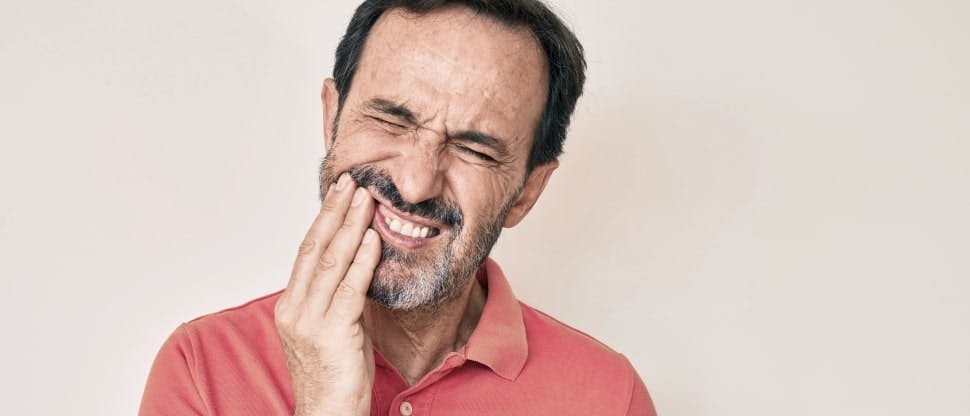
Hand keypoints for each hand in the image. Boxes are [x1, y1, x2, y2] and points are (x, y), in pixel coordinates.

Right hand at [274, 173, 380, 415]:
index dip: (324, 220)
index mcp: (292, 306)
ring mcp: (308, 322)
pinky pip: (349, 289)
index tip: (339, 193)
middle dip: (335, 212)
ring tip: (365, 199)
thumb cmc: (337, 376)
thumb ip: (342, 296)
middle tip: (351, 182)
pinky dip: (362, 261)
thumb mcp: (337, 328)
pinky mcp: (330, 334)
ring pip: (330, 263)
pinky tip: (372, 239)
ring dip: (350, 227)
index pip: (307, 252)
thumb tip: (360, 262)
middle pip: (314, 249)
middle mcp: (294, 309)